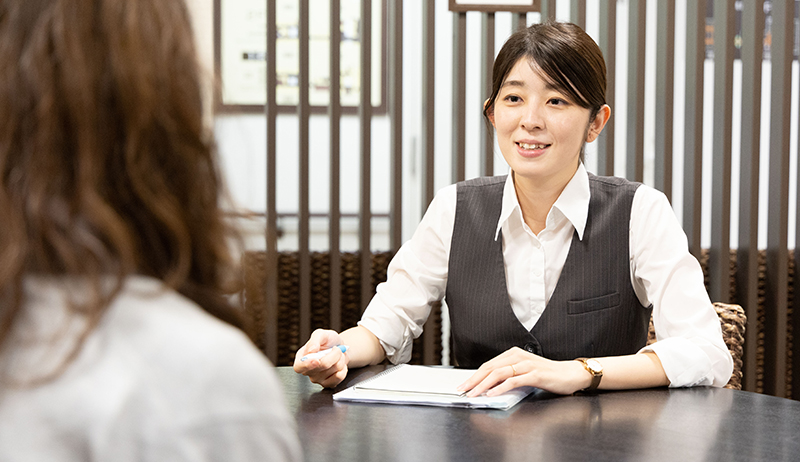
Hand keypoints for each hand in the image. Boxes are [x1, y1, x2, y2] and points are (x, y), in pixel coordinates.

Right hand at [293, 329, 349, 387]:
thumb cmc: (328, 341)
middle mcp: (308, 370)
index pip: (299, 367)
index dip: (307, 365)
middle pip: (321, 367)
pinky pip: (339, 377)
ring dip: (340, 360)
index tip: (316, 360)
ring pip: (332, 371)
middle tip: (336, 349)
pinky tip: (340, 364)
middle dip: (333, 355)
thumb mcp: (321, 334)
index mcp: (301, 358)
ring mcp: (317, 379)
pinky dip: (344, 368)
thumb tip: (311, 350)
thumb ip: (315, 339)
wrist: (340, 348)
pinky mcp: (328, 384)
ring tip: (337, 355)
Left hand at [457, 347, 590, 396]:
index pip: (488, 365)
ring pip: (498, 373)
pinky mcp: (535, 374)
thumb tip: (489, 385)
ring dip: (483, 385)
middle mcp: (518, 356)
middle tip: (463, 390)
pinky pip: (513, 381)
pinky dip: (500, 387)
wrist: (570, 374)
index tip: (464, 385)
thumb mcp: (524, 372)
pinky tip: (492, 394)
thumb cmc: (548, 375)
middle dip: (474, 380)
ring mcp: (526, 364)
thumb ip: (509, 375)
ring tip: (474, 394)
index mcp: (513, 354)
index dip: (474, 375)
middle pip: (490, 368)